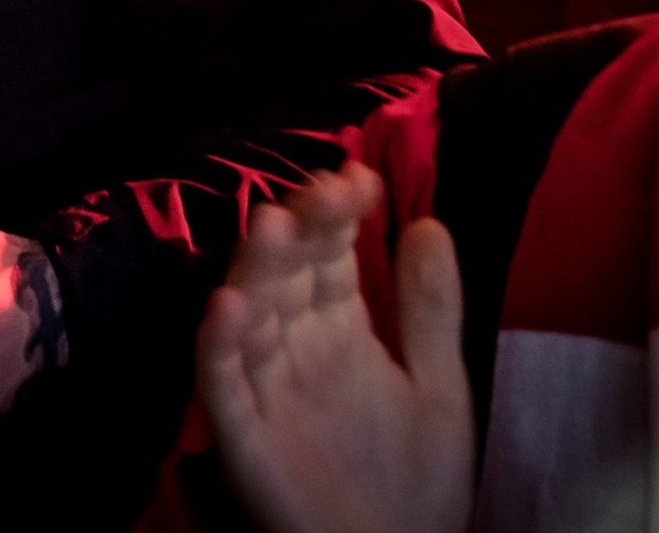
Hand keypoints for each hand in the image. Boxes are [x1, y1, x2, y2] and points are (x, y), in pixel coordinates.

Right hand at [196, 165, 473, 532]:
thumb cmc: (414, 480)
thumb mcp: (438, 386)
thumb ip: (429, 309)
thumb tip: (428, 221)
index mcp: (340, 330)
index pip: (331, 258)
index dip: (339, 217)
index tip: (359, 177)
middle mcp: (295, 347)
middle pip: (287, 275)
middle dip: (300, 230)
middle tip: (321, 190)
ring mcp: (265, 388)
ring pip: (250, 317)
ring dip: (256, 271)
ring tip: (272, 225)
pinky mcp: (243, 435)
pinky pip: (224, 386)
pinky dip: (220, 347)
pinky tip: (227, 307)